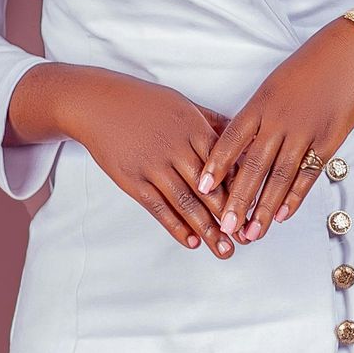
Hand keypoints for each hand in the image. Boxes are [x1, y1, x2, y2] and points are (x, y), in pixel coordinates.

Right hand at [32, 66, 236, 255]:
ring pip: (186, 203)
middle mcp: (176, 149)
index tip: (256, 210)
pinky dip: (176, 226)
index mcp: (193, 129)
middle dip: (230, 217)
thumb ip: (210, 122)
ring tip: (224, 250)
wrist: (97, 103)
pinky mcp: (133, 180)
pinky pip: (158, 208)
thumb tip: (239, 134)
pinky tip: (191, 242)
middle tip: (247, 238)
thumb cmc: (143, 102)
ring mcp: (153, 166)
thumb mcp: (182, 104)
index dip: (242, 190)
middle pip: (210, 189)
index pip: (225, 165)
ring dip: (207, 229)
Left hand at [199, 19, 353, 239]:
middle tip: (224, 227)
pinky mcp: (330, 139)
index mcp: (261, 103)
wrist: (353, 52)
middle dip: (237, 200)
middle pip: (253, 166)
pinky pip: (308, 174)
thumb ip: (257, 115)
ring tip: (251, 233)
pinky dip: (295, 197)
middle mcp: (280, 119)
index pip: (232, 140)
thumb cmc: (310, 66)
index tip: (202, 189)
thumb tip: (236, 144)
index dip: (216, 166)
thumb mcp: (275, 84)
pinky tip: (282, 215)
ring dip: (264, 208)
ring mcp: (305, 131)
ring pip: (280, 176)